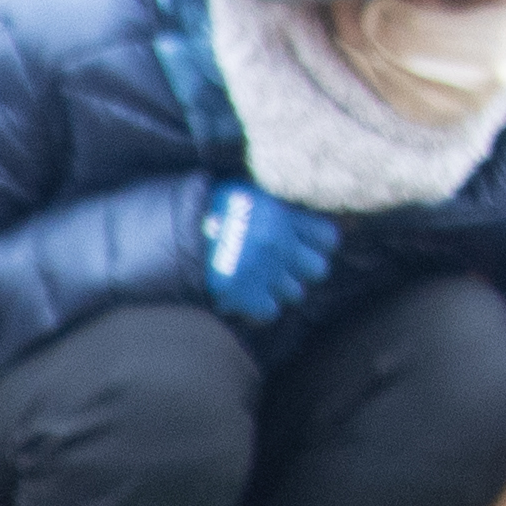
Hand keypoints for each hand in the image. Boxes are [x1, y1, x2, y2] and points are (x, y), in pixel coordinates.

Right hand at [194, 180, 336, 324]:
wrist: (176, 233)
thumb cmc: (211, 208)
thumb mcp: (249, 193)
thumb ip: (275, 202)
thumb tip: (297, 208)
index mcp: (285, 217)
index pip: (329, 239)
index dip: (320, 244)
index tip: (305, 244)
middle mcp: (282, 245)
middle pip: (318, 270)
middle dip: (302, 270)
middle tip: (284, 266)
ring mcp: (267, 273)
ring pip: (295, 293)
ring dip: (280, 289)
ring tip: (262, 281)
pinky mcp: (248, 296)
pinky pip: (270, 312)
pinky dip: (259, 308)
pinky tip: (248, 298)